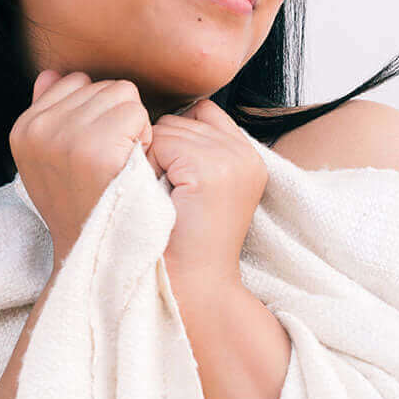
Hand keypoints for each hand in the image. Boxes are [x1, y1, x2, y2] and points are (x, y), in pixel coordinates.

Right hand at [8, 69, 151, 258]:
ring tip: (120, 164)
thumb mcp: (52, 160)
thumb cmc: (84, 205)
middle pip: (103, 86)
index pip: (75, 82)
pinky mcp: (95, 149)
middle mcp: (38, 130)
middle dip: (116, 118)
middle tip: (110, 163)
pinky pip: (136, 112)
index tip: (92, 154)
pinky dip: (143, 137)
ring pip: (123, 95)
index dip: (96, 115)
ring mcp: (65, 138)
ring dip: (133, 127)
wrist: (95, 254)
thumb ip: (50, 114)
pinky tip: (132, 167)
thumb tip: (51, 74)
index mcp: (23, 129)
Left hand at [143, 98, 266, 288]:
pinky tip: (163, 199)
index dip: (177, 140)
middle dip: (162, 151)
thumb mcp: (201, 189)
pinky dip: (150, 169)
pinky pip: (161, 145)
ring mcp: (230, 160)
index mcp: (248, 157)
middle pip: (180, 118)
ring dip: (153, 160)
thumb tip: (157, 119)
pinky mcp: (210, 170)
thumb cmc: (184, 242)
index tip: (176, 181)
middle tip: (170, 196)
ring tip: (167, 199)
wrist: (194, 287)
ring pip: (167, 129)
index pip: (203, 111)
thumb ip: (194, 150)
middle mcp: (245, 154)